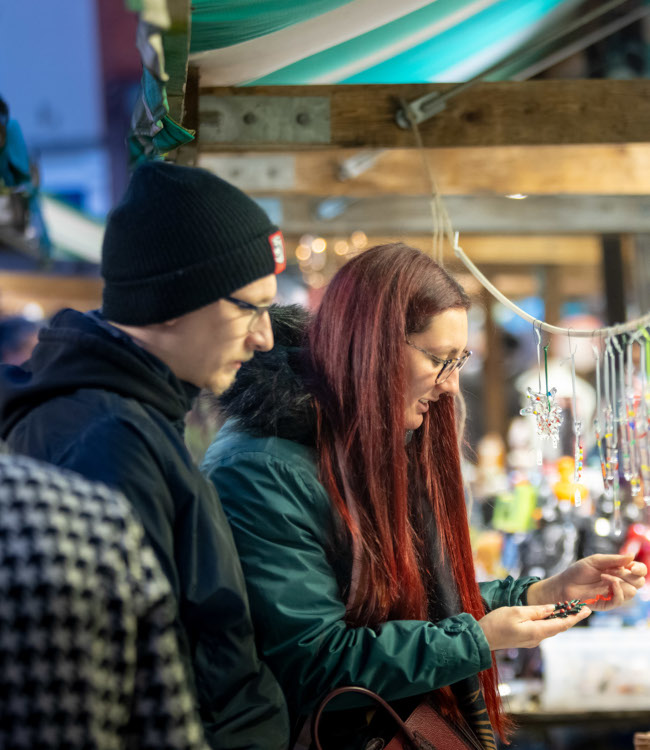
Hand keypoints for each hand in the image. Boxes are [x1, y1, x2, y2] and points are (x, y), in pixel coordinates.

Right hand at [478, 604, 590, 650]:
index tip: (587, 610)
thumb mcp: (516, 612)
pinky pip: (543, 630)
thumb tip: (553, 608)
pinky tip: (551, 615)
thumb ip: (536, 611)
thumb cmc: (497, 623)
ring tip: (569, 609)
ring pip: (551, 629)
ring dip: (561, 619)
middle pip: (559, 627)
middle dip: (571, 618)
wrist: (482, 638)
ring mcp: (532, 640)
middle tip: (582, 608)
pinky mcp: (526, 639)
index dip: (575, 617)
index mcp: (537, 632)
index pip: (562, 624)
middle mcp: (538, 639)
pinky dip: (551, 622)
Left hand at [527, 554, 647, 610]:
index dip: (640, 569)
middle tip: (620, 570)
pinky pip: (620, 600)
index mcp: (618, 571)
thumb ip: (614, 560)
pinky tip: (606, 581)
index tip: (633, 567)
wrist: (564, 584)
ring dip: (621, 581)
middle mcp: (619, 583)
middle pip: (639, 582)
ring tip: (604, 576)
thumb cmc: (578, 571)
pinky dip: (616, 590)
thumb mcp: (596, 561)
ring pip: (632, 592)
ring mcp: (614, 594)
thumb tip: (632, 555)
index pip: (638, 571)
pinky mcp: (608, 603)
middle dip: (633, 575)